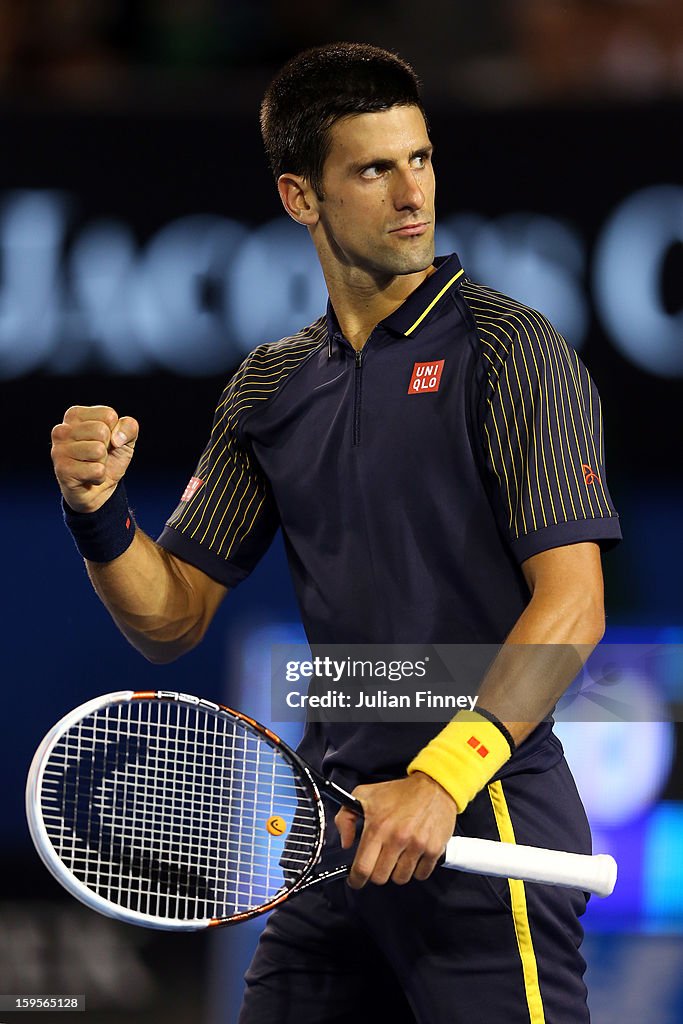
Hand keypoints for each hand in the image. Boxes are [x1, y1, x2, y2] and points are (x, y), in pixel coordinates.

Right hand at [51, 405, 138, 512]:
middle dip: (107, 447)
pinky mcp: (62, 470)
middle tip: (98, 456)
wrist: (99, 490)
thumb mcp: (126, 439)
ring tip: (92, 465)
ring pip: (98, 450)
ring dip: (102, 463)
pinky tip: (89, 477)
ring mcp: (58, 450)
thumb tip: (116, 439)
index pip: (108, 415)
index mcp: (74, 415)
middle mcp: (61, 430)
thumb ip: (129, 427)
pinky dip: (99, 477)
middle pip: (102, 431)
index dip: (114, 431)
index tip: (104, 441)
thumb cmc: (110, 458)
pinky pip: (96, 470)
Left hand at [334, 772, 456, 888]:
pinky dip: (416, 870)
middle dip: (376, 873)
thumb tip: (346, 843)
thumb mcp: (364, 795)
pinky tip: (413, 856)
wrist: (433, 785)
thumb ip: (346, 818)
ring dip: (396, 871)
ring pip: (400, 878)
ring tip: (398, 856)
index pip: (363, 867)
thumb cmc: (398, 792)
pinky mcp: (434, 849)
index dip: (356, 879)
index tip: (356, 880)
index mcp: (378, 827)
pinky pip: (421, 874)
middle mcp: (397, 838)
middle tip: (379, 863)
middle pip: (380, 877)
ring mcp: (417, 845)